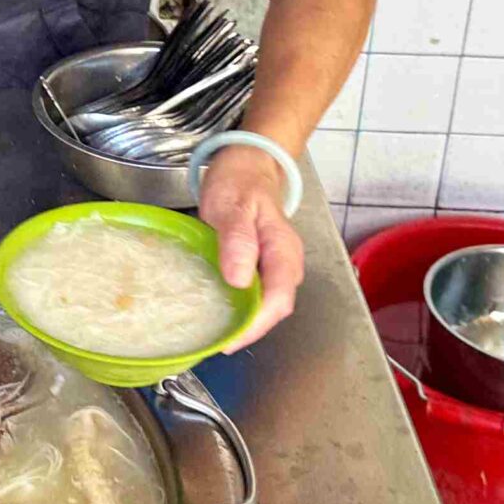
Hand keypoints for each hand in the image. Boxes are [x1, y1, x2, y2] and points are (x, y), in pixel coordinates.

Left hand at [197, 144, 303, 348]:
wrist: (248, 162)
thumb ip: (237, 240)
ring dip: (246, 319)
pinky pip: (258, 292)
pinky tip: (221, 308)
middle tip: (217, 341)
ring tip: (217, 330)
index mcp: (282, 249)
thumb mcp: (231, 205)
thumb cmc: (239, 181)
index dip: (256, 325)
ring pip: (268, 302)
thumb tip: (239, 281)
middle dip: (250, 329)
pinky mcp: (265, 264)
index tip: (229, 339)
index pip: (278, 300)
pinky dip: (242, 305)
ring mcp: (277, 263)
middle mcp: (286, 261)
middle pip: (275, 308)